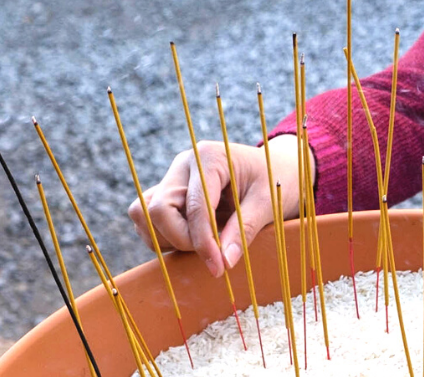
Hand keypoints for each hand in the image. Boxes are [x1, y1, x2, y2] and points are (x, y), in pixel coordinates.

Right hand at [127, 134, 307, 277]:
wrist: (278, 169)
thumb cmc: (275, 180)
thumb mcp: (268, 202)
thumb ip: (245, 229)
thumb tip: (223, 261)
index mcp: (210, 157)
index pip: (194, 206)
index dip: (202, 241)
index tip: (218, 267)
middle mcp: (184, 164)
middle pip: (158, 210)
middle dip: (182, 239)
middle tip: (213, 252)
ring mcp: (173, 177)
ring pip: (145, 215)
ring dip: (169, 239)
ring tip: (205, 242)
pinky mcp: (168, 192)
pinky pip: (148, 220)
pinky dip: (165, 237)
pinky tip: (195, 239)